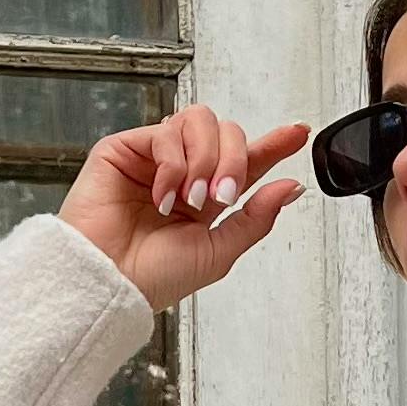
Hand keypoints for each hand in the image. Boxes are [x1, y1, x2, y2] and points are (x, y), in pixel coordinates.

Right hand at [59, 101, 308, 314]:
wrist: (107, 282)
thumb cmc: (152, 278)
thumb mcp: (218, 252)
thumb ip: (255, 217)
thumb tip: (290, 187)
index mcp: (207, 198)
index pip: (247, 161)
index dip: (273, 144)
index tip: (299, 133)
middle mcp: (184, 173)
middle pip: (228, 133)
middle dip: (233, 161)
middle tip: (219, 196)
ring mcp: (154, 159)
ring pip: (199, 122)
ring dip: (203, 160)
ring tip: (189, 198)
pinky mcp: (124, 150)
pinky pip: (164, 133)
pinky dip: (172, 165)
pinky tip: (162, 195)